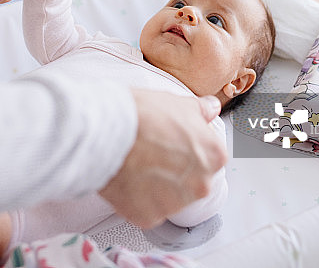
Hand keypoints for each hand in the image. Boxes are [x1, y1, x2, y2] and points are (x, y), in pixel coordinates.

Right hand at [99, 91, 225, 228]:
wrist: (105, 133)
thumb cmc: (140, 116)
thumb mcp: (177, 103)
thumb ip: (200, 110)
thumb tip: (210, 108)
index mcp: (213, 156)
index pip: (207, 157)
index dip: (185, 149)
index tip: (170, 144)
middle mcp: (200, 184)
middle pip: (191, 181)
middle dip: (173, 171)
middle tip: (151, 154)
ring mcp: (175, 203)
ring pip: (169, 198)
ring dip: (156, 186)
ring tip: (136, 164)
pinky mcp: (150, 216)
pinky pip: (146, 209)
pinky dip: (137, 199)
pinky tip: (127, 179)